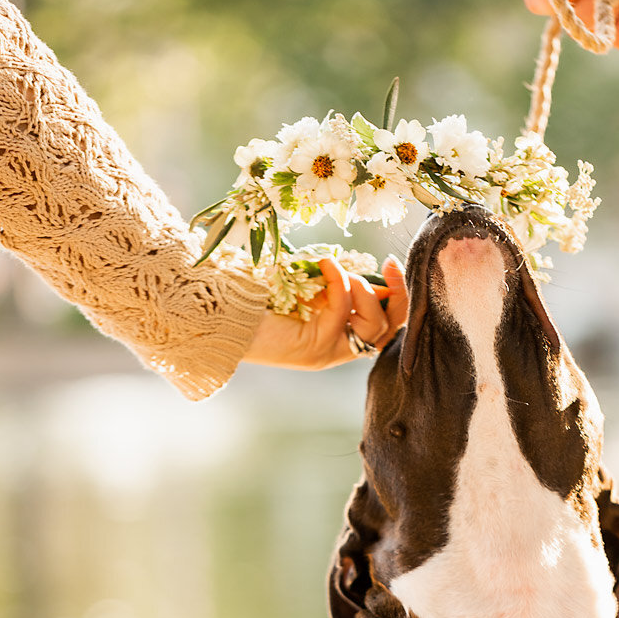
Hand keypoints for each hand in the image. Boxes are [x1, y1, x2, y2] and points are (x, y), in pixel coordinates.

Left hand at [242, 255, 406, 370]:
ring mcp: (329, 353)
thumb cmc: (257, 297)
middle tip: (388, 266)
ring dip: (364, 292)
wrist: (220, 315)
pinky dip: (339, 285)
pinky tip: (326, 265)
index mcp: (340, 334)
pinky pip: (341, 315)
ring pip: (374, 327)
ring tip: (342, 271)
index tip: (393, 265)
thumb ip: (335, 284)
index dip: (398, 296)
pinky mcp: (315, 350)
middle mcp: (339, 348)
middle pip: (390, 329)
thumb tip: (364, 270)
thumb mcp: (308, 286)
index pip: (386, 321)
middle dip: (396, 296)